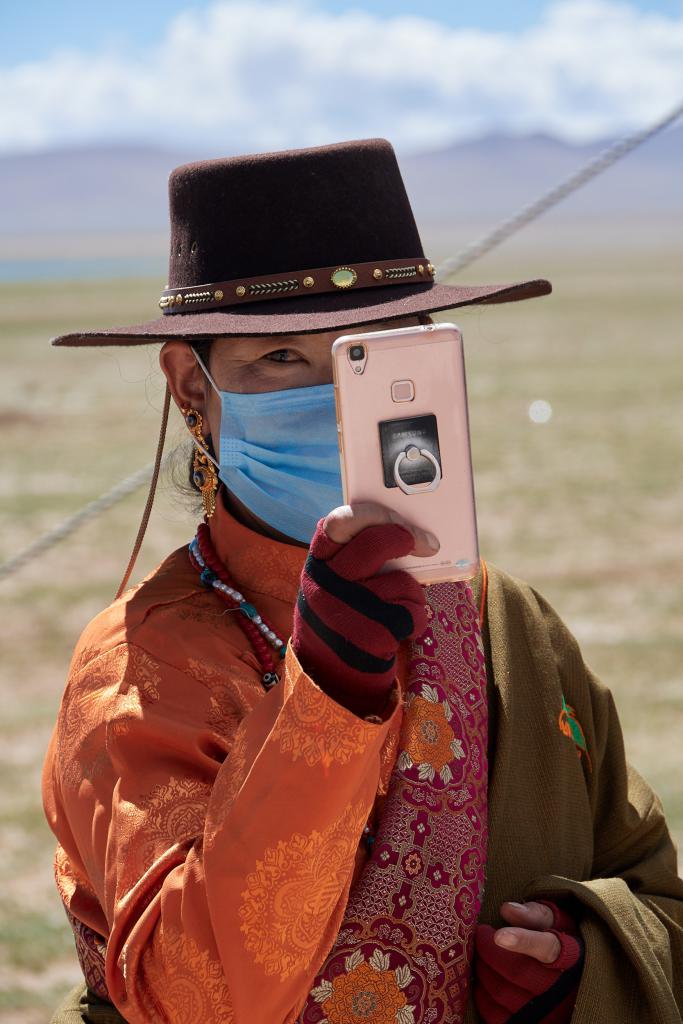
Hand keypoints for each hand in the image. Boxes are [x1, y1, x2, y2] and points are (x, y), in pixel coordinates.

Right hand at [291, 502, 436, 714]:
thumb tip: (405, 530)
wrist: (329, 678)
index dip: (370, 514)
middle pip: (374, 542)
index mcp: (316, 566)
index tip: (395, 515)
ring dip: (413, 593)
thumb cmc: (342, 619)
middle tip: (427, 544)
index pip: (336, 524)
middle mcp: (325, 586)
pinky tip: (403, 628)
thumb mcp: (333, 586)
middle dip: (407, 537)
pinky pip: (412, 612)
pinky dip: (417, 619)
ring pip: (401, 581)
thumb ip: (352, 558)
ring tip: (401, 607)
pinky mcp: (368, 636)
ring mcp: (346, 611)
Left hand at [474, 900, 583, 1023]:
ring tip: (482, 956)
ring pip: (503, 992)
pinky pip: (496, 1015)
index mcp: (569, 955)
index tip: (499, 935)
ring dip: (483, 971)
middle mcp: (560, 988)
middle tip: (480, 935)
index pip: (547, 948)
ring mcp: (546, 1011)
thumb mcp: (557, 922)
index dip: (523, 941)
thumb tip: (507, 909)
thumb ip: (534, 914)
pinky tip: (484, 980)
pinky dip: (483, 995)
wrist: (574, 981)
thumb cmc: (560, 943)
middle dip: (490, 951)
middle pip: (516, 971)